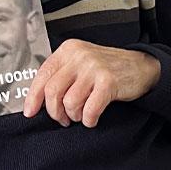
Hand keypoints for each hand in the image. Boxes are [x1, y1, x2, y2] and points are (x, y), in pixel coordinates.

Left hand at [22, 39, 160, 127]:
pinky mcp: (108, 81)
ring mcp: (94, 67)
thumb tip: (38, 100)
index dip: (33, 97)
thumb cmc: (107, 68)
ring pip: (69, 102)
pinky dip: (89, 119)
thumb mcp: (80, 63)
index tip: (30, 112)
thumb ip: (61, 75)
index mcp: (68, 50)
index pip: (42, 75)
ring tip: (82, 114)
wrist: (140, 67)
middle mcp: (79, 56)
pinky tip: (92, 117)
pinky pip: (89, 109)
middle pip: (52, 91)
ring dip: (74, 115)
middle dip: (55, 111)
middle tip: (63, 118)